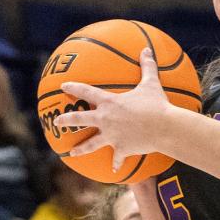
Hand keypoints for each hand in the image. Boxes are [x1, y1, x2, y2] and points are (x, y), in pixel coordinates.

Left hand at [58, 47, 172, 170]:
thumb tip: (147, 49)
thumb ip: (147, 66)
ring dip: (81, 149)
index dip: (74, 88)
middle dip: (66, 120)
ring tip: (71, 153)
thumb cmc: (156, 104)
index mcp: (110, 102)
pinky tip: (113, 170)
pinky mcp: (121, 149)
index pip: (87, 92)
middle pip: (80, 119)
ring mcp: (112, 136)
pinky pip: (117, 159)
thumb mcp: (151, 83)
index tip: (63, 87)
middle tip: (56, 122)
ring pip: (91, 144)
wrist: (164, 127)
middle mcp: (106, 119)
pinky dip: (115, 164)